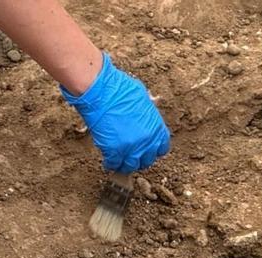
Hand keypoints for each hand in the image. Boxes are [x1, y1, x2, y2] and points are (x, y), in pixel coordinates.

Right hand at [63, 53, 170, 173]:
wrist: (100, 91)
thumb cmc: (119, 88)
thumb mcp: (143, 98)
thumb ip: (147, 113)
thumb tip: (146, 117)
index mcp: (156, 128)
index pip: (161, 148)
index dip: (154, 150)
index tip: (148, 149)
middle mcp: (146, 141)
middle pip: (147, 159)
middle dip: (140, 158)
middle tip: (132, 156)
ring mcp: (130, 148)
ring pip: (131, 165)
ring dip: (126, 164)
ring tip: (121, 163)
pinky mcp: (113, 151)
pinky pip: (114, 164)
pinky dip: (111, 165)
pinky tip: (108, 163)